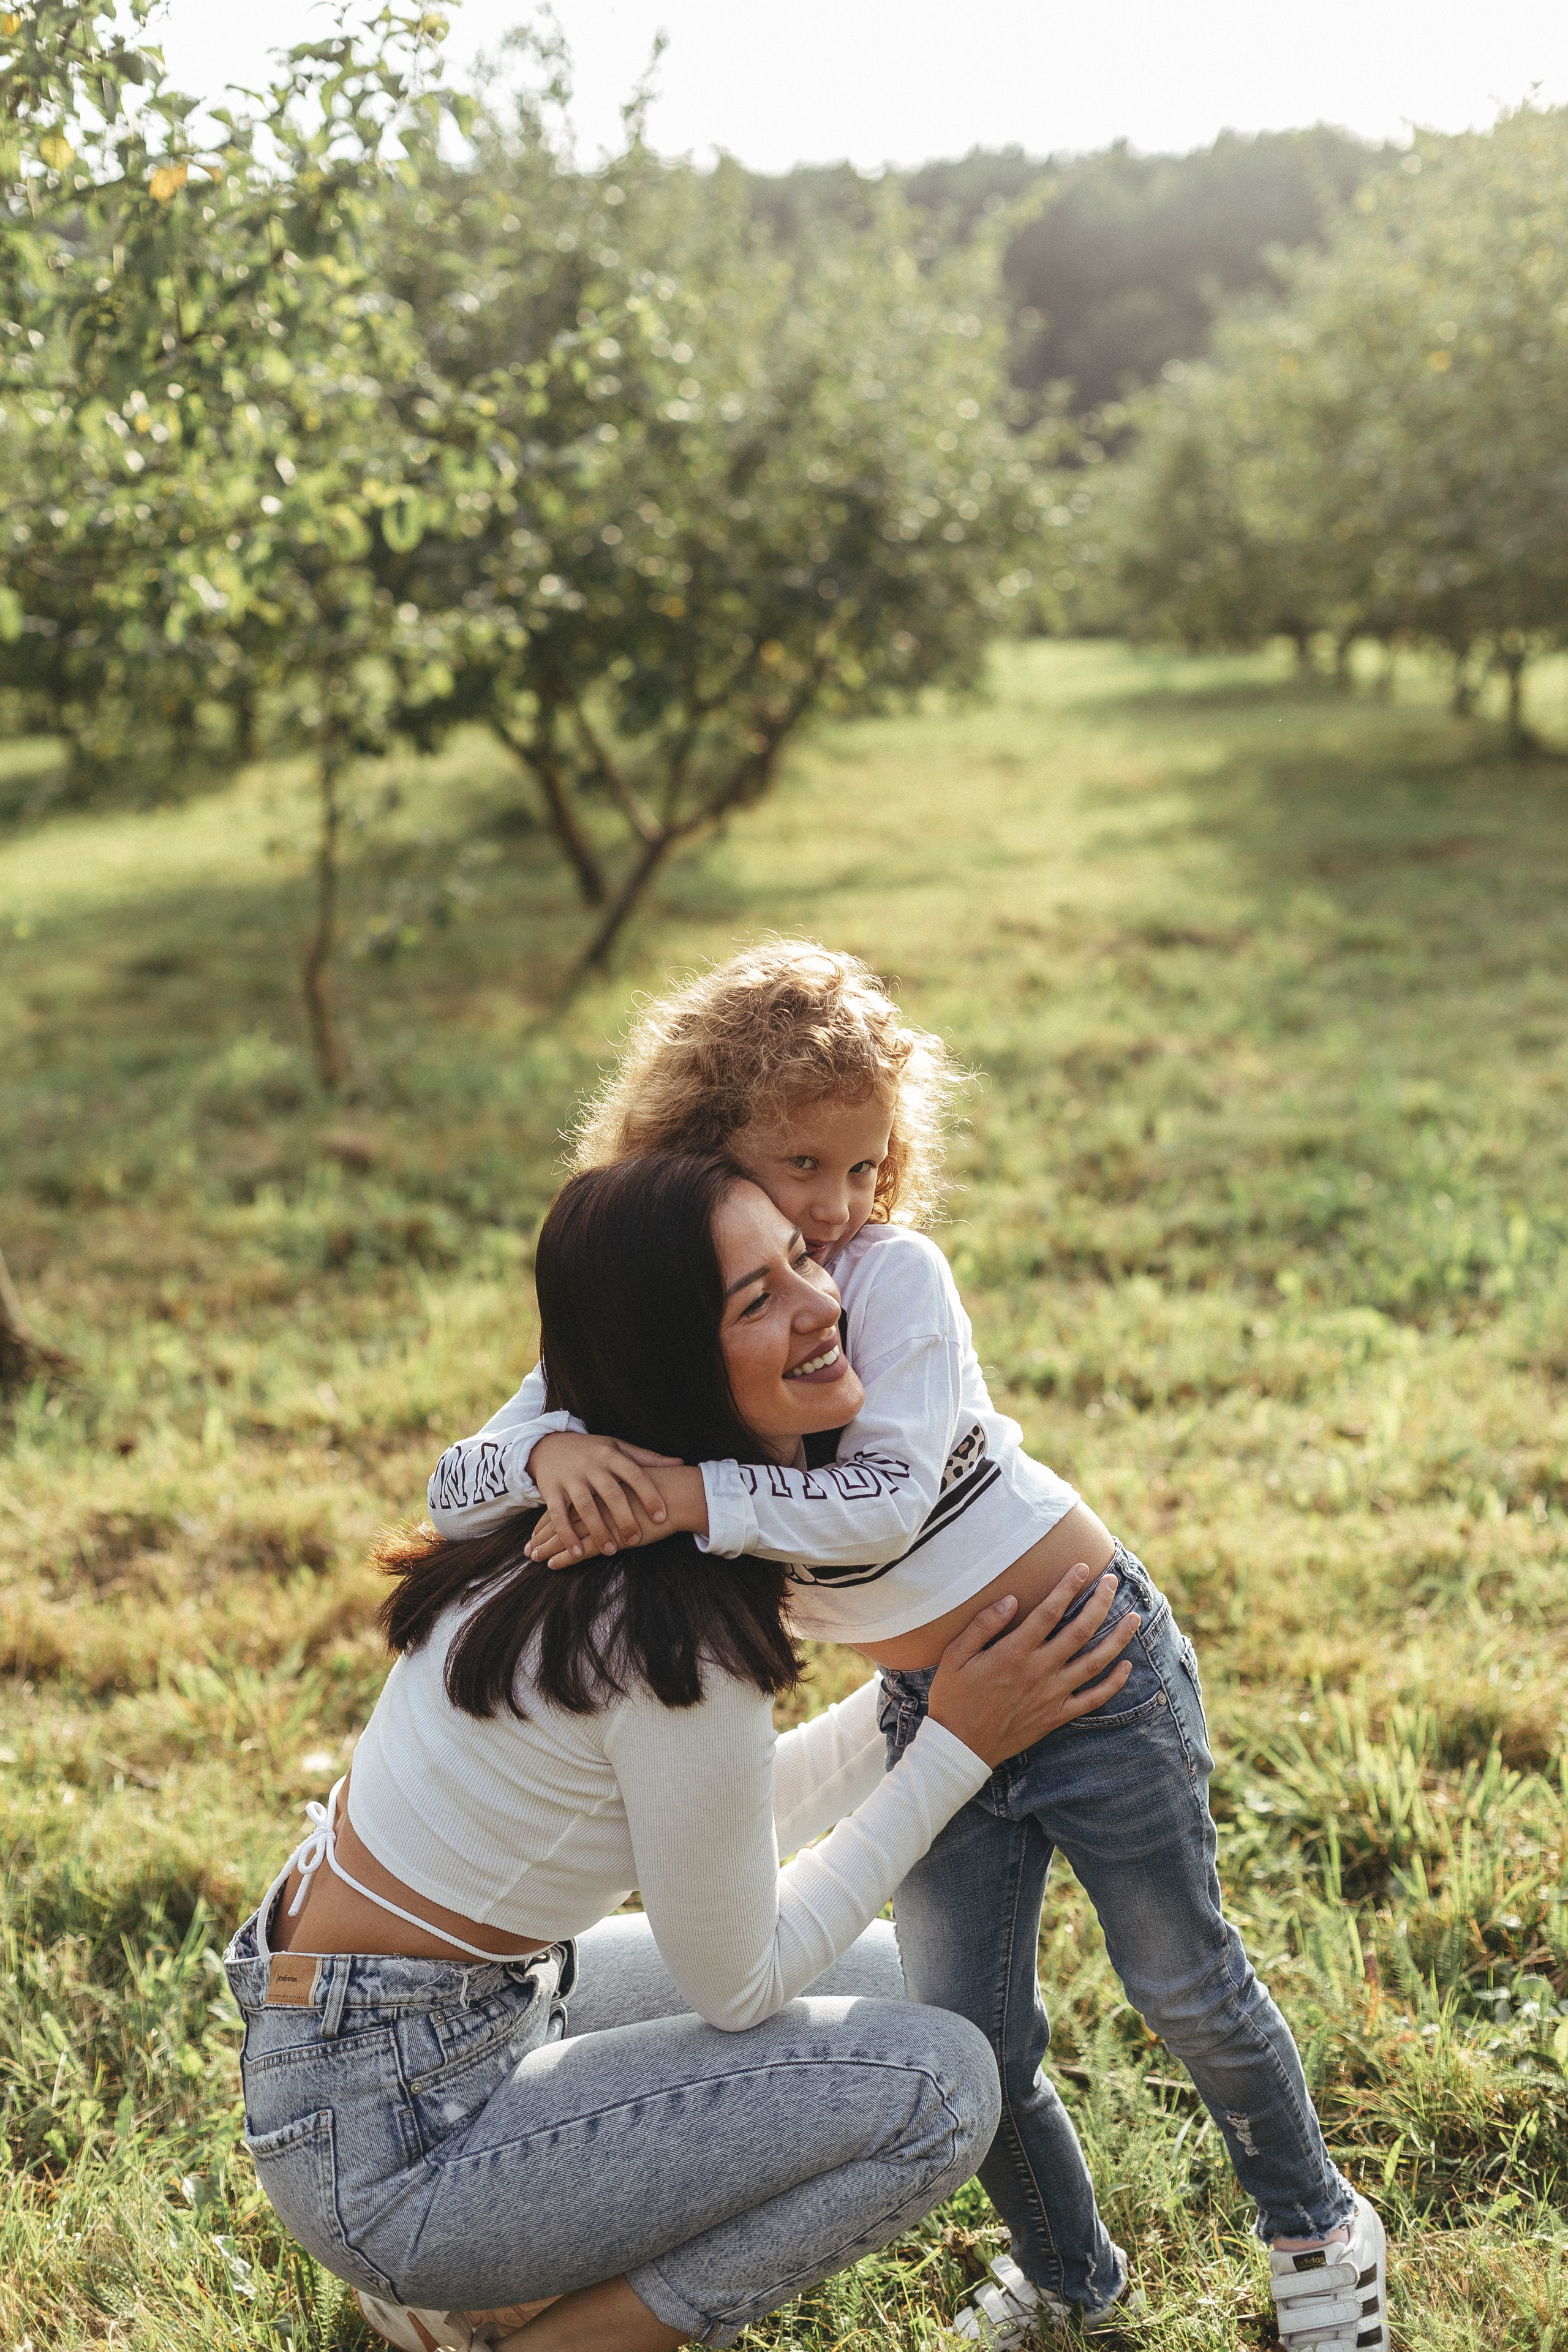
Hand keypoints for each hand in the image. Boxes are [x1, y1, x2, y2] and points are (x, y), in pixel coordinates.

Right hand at [525, 1433, 681, 1558]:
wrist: (548, 1444)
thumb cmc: (592, 1450)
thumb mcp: (617, 1447)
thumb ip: (647, 1458)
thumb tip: (679, 1462)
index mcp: (610, 1455)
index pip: (634, 1474)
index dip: (648, 1494)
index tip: (661, 1516)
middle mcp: (590, 1466)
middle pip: (611, 1493)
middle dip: (624, 1518)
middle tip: (636, 1539)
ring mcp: (570, 1478)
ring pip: (585, 1507)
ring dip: (598, 1530)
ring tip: (612, 1551)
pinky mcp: (550, 1491)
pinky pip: (558, 1515)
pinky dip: (567, 1535)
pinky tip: (578, 1553)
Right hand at [926, 1563, 1139, 1767]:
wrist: (960, 1747)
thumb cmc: (954, 1697)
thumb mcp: (955, 1655)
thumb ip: (982, 1625)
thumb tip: (1012, 1600)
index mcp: (1013, 1652)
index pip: (1049, 1611)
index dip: (1069, 1586)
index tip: (1083, 1567)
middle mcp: (1038, 1671)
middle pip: (1080, 1630)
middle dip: (1100, 1602)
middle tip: (1112, 1581)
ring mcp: (1051, 1695)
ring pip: (1094, 1662)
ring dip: (1117, 1638)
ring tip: (1134, 1618)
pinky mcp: (1057, 1716)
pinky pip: (1093, 1699)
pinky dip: (1114, 1683)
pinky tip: (1126, 1666)